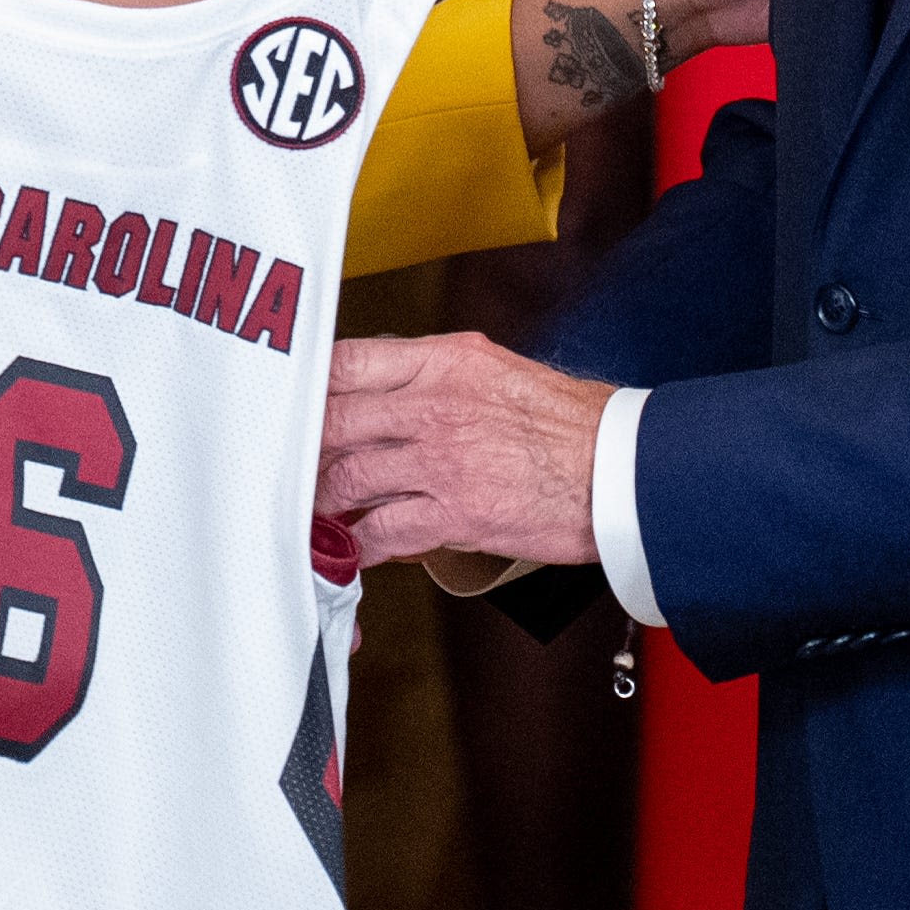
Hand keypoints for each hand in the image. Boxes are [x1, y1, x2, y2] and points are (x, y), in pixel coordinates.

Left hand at [318, 332, 609, 571]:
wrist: (620, 469)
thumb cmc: (565, 421)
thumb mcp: (492, 367)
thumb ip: (431, 371)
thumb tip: (381, 382)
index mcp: (442, 362)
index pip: (345, 362)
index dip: (306, 387)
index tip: (290, 406)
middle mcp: (433, 406)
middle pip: (333, 421)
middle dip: (302, 448)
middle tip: (290, 464)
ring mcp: (441, 461)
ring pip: (346, 477)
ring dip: (322, 498)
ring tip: (317, 507)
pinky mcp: (455, 514)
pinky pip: (381, 532)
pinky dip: (357, 543)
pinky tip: (353, 547)